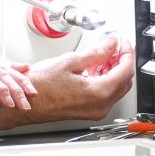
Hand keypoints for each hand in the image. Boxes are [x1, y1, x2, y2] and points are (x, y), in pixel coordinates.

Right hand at [0, 36, 134, 129]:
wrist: (27, 103)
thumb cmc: (41, 86)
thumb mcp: (71, 61)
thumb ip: (96, 52)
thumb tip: (111, 44)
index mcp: (98, 92)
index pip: (126, 70)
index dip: (127, 53)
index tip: (123, 43)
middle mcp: (100, 105)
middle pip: (124, 81)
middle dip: (121, 61)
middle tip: (114, 47)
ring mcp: (95, 111)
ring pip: (116, 89)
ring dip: (113, 71)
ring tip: (103, 56)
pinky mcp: (89, 112)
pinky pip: (105, 95)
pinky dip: (105, 81)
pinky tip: (95, 70)